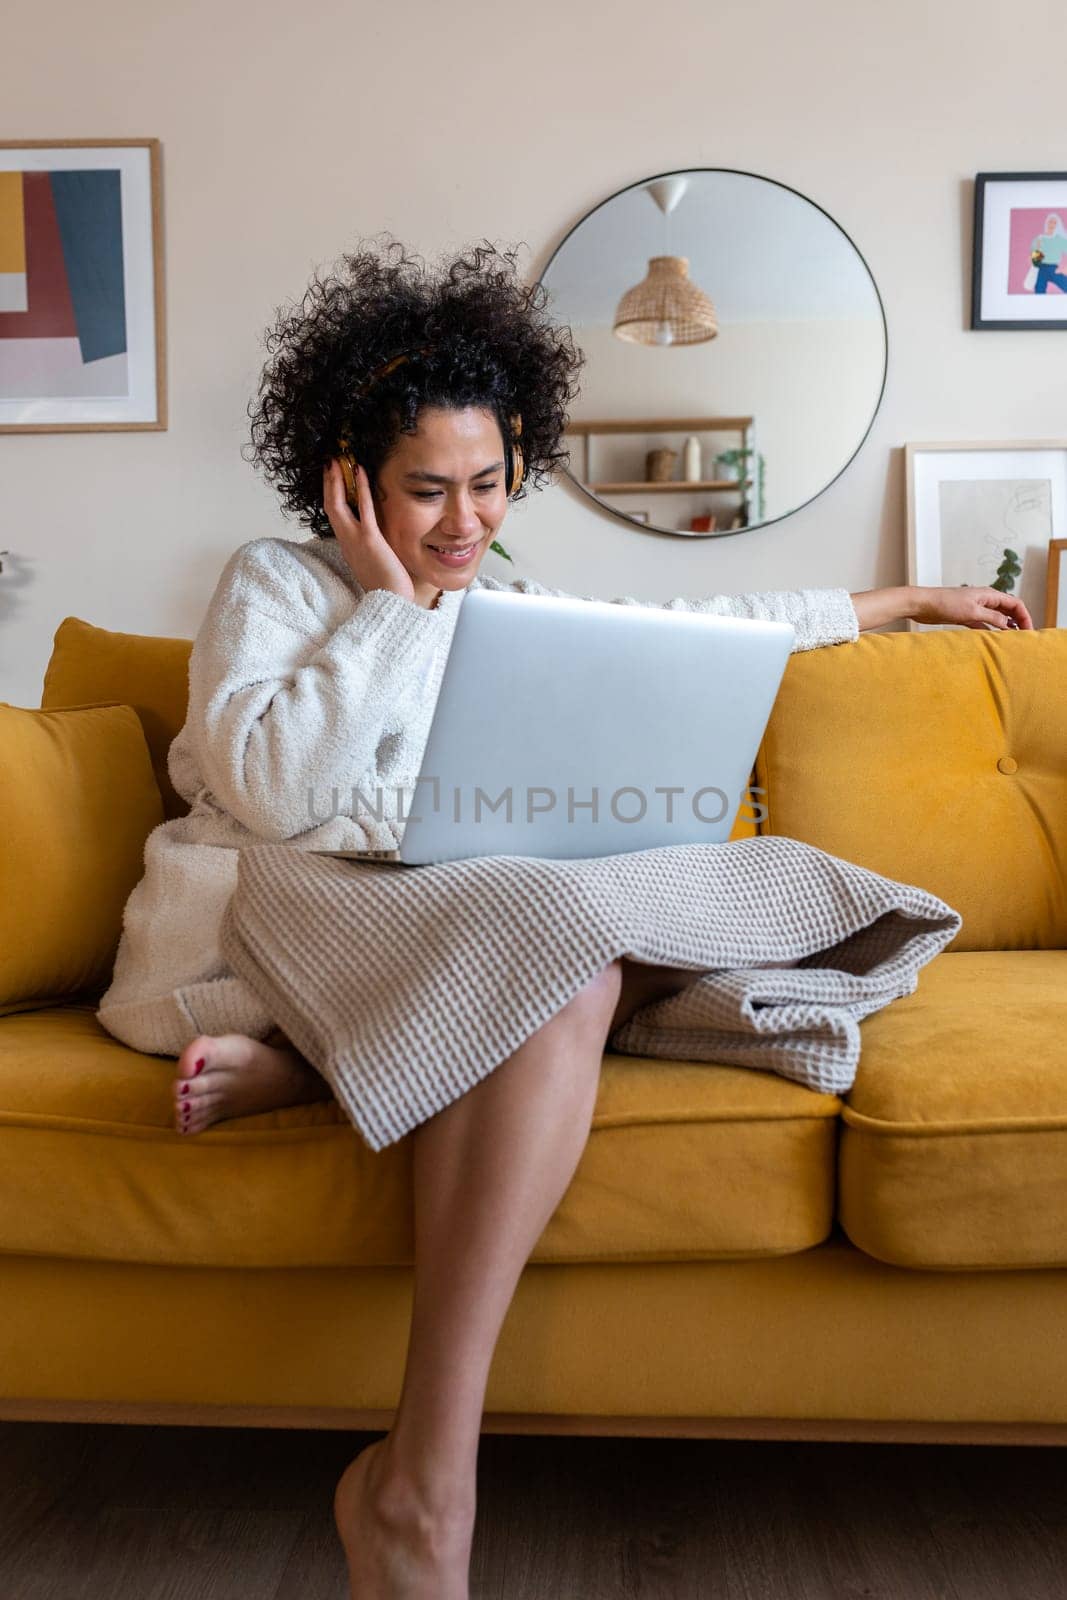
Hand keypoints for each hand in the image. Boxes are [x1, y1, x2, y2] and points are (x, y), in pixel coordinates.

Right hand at [322, 458, 414, 602]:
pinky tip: (360, 472)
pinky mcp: (370, 539)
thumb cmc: (386, 586)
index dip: (331, 495)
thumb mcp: (372, 563)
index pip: (335, 516)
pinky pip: (363, 509)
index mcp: (347, 546)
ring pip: (338, 505)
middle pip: (330, 506)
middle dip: (329, 483)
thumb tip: (372, 537)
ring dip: (337, 481)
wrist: (390, 602)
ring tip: (338, 461)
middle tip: (330, 462)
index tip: (332, 479)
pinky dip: (361, 489)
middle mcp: (346, 541)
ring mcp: (355, 539)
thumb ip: (368, 548)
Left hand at [911, 585, 1033, 630]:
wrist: (922, 604)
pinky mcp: (966, 616)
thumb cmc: (945, 604)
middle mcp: (984, 599)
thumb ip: (992, 618)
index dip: (1024, 616)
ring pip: (997, 617)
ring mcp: (975, 607)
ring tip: (1012, 640)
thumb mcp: (972, 612)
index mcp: (989, 594)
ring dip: (1005, 627)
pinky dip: (990, 630)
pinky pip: (983, 623)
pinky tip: (994, 639)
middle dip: (1018, 621)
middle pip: (1008, 610)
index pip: (1015, 603)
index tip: (1029, 630)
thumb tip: (1009, 625)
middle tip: (1023, 637)